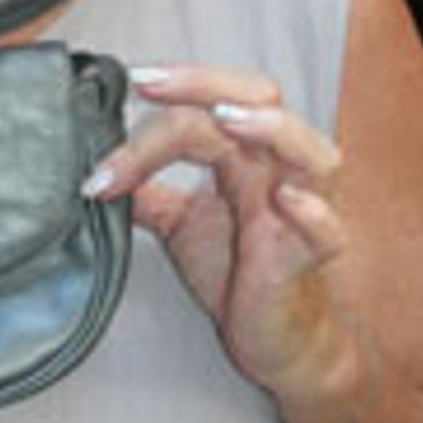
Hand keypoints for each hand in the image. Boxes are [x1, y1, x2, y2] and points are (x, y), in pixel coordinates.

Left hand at [85, 64, 348, 401]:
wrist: (275, 338)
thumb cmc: (238, 273)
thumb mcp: (178, 224)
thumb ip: (144, 192)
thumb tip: (94, 169)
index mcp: (242, 155)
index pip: (209, 102)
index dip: (168, 93)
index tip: (122, 91)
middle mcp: (275, 170)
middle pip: (260, 98)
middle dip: (204, 83)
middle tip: (149, 85)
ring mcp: (300, 212)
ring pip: (311, 152)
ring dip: (270, 127)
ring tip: (226, 119)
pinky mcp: (308, 260)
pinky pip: (327, 230)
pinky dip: (311, 211)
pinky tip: (286, 200)